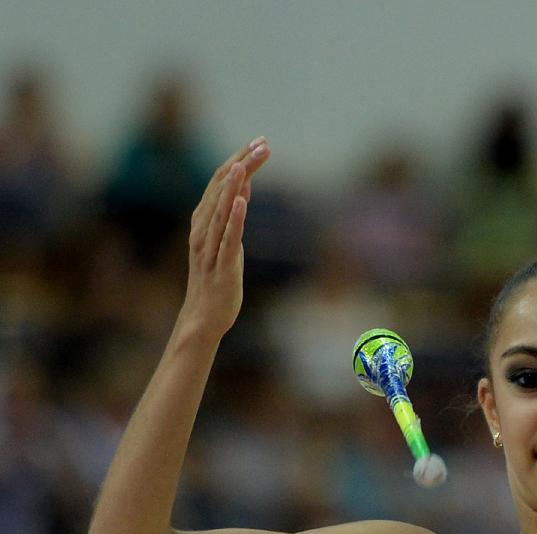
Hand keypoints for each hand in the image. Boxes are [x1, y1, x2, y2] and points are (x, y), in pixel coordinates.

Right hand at [180, 137, 270, 338]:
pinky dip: (234, 219)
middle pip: (221, 188)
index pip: (221, 181)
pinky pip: (227, 239)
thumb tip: (245, 187)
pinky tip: (242, 201)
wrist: (203, 317)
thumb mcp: (226, 240)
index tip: (260, 141)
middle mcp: (202, 229)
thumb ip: (232, 213)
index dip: (240, 159)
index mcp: (203, 220)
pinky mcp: (221, 266)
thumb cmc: (216, 279)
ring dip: (235, 185)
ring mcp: (210, 247)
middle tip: (262, 143)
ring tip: (246, 163)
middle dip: (242, 163)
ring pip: (220, 209)